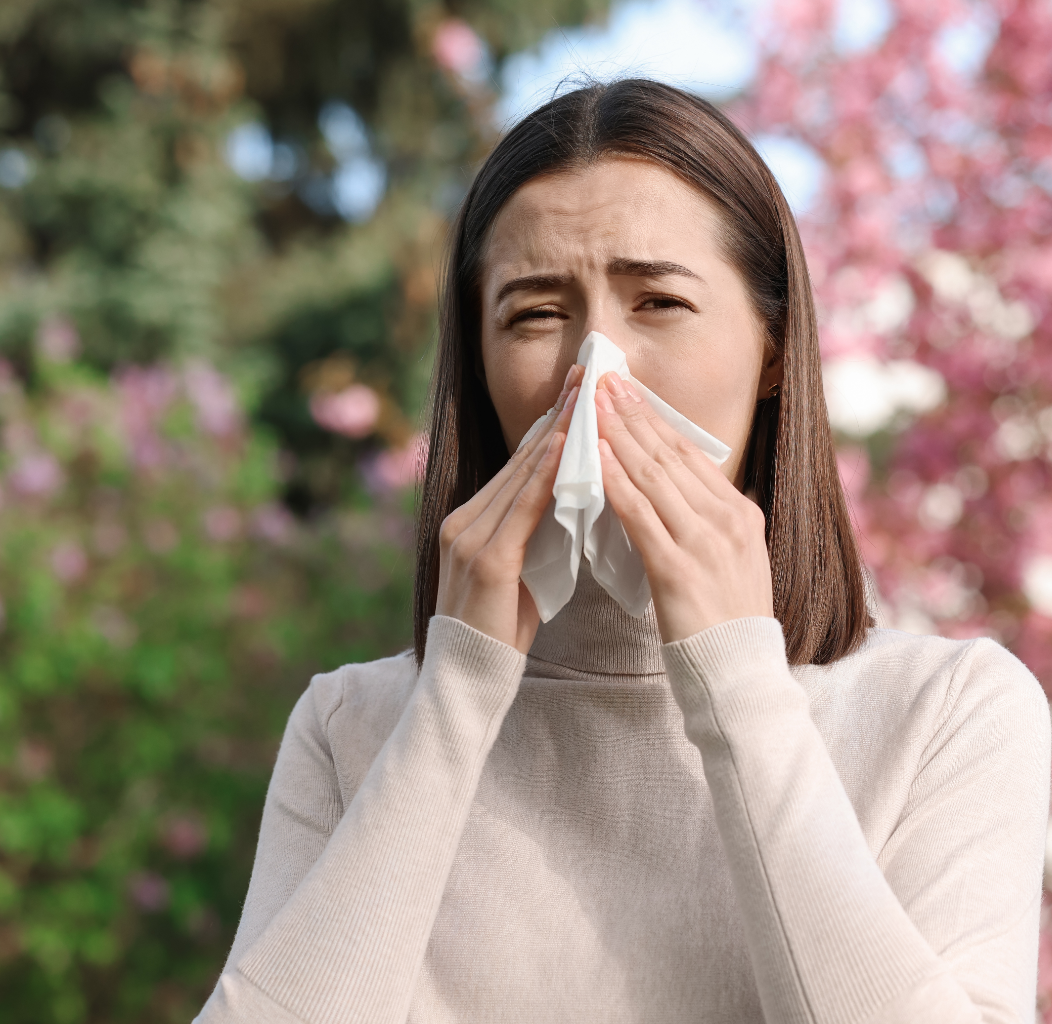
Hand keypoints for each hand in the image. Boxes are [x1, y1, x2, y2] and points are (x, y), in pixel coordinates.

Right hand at [435, 365, 581, 652]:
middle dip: (557, 413)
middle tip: (587, 372)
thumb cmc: (502, 629)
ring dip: (557, 433)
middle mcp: (464, 519)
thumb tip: (576, 497)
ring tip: (586, 396)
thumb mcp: (523, 569)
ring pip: (521, 475)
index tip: (579, 389)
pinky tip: (568, 450)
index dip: (551, 424)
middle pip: (519, 457)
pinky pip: (522, 509)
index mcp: (472, 519)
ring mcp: (469, 537)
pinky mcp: (484, 560)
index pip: (520, 463)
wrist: (467, 679)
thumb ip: (537, 532)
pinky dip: (546, 476)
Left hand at [594, 372, 773, 642]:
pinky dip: (614, 483)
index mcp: (742, 514)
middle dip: (632, 415)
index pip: (691, 455)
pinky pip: (640, 516)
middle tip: (603, 381)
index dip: (655, 420)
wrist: (739, 675)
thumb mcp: (735, 560)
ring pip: (653, 477)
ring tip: (591, 407)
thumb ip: (712, 523)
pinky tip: (594, 460)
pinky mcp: (678, 570)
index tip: (628, 392)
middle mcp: (727, 521)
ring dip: (617, 437)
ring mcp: (704, 543)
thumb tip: (685, 490)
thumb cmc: (728, 623)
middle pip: (670, 456)